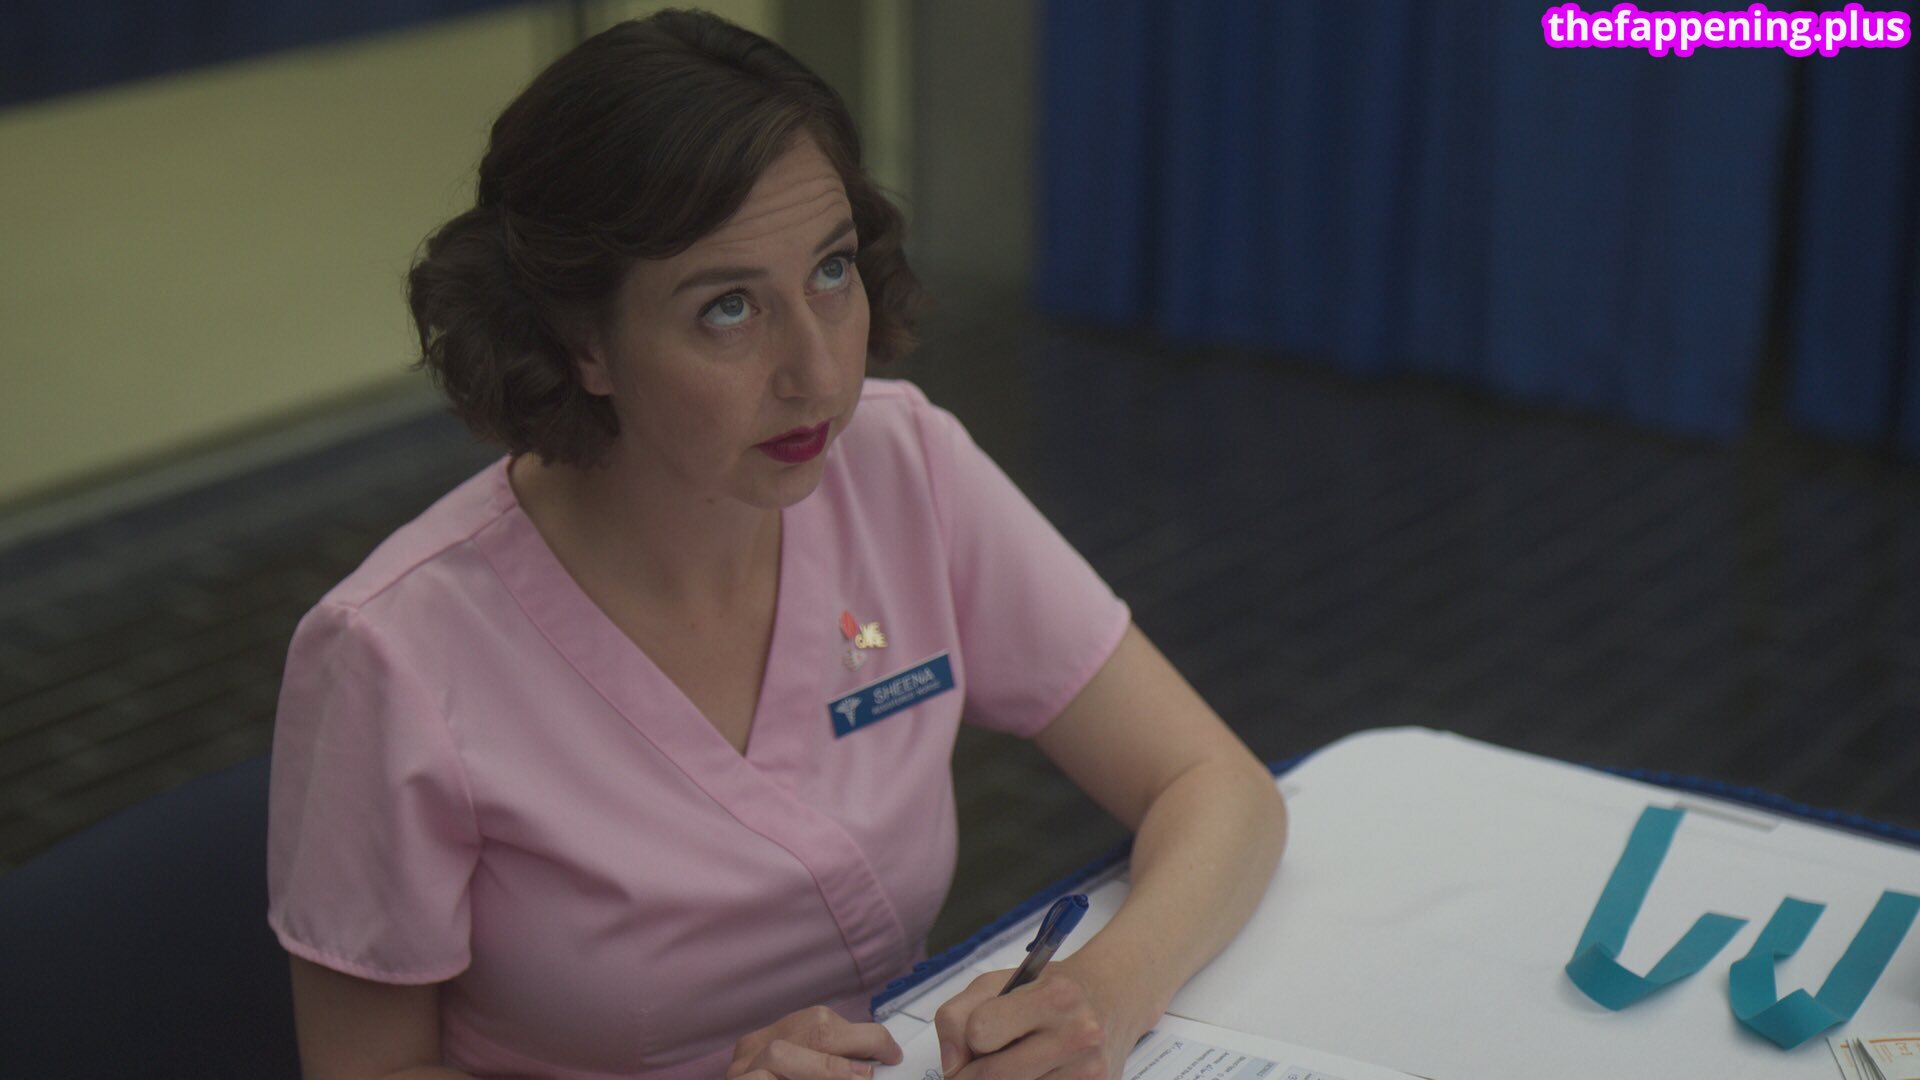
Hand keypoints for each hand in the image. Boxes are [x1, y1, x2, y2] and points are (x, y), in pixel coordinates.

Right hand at [725, 1005, 903, 1079]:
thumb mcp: (810, 1073)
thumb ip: (832, 1066)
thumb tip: (872, 1068)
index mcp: (778, 1038)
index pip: (824, 1022)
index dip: (864, 1036)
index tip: (890, 1053)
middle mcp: (755, 1046)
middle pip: (810, 1029)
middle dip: (852, 1046)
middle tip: (874, 1071)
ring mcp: (740, 1067)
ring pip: (781, 1053)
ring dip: (824, 1069)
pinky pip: (760, 1079)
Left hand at [932, 960, 1132, 1079]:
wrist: (1112, 997)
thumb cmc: (1048, 988)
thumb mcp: (999, 982)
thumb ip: (958, 1016)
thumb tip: (951, 1067)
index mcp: (1054, 996)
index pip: (980, 1031)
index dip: (969, 1039)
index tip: (976, 1039)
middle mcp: (1079, 1034)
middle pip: (993, 1076)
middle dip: (972, 1076)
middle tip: (972, 1071)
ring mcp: (1090, 1071)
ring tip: (1012, 1064)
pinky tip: (1034, 1074)